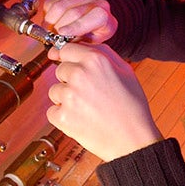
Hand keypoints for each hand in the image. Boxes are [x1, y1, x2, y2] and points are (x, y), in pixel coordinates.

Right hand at [43, 0, 117, 42]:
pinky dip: (47, 12)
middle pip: (72, 13)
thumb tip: (54, 51)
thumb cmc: (92, 34)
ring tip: (50, 30)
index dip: (74, 27)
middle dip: (58, 26)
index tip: (62, 33)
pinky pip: (52, 0)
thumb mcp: (88, 44)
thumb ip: (74, 46)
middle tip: (51, 36)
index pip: (90, 18)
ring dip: (50, 20)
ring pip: (59, 6)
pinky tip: (51, 19)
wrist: (95, 20)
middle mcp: (95, 1)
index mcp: (103, 16)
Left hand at [46, 42, 161, 160]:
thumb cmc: (132, 106)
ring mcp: (69, 96)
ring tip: (87, 108)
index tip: (68, 63)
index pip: (66, 48)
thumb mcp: (125, 70)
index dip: (68, 57)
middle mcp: (79, 74)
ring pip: (55, 91)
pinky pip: (52, 111)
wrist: (132, 139)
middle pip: (59, 70)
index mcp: (95, 60)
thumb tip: (81, 46)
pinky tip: (81, 119)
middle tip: (89, 94)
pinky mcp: (62, 116)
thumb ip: (103, 53)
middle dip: (69, 80)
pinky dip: (63, 117)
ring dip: (66, 99)